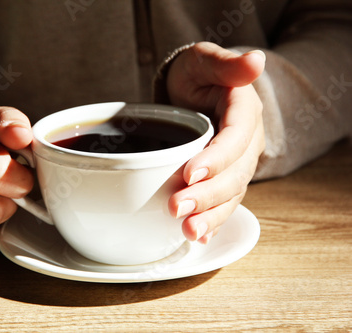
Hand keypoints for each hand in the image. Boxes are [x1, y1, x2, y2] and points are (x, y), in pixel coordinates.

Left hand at [167, 42, 265, 243]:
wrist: (193, 91)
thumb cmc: (195, 75)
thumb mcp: (205, 61)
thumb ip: (226, 64)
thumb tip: (254, 61)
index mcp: (244, 113)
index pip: (235, 139)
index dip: (216, 158)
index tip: (189, 173)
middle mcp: (246, 144)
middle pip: (234, 174)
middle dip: (207, 194)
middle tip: (176, 207)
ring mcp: (237, 165)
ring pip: (230, 195)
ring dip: (211, 216)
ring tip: (188, 230)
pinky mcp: (224, 179)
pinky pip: (223, 204)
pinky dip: (212, 221)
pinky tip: (197, 236)